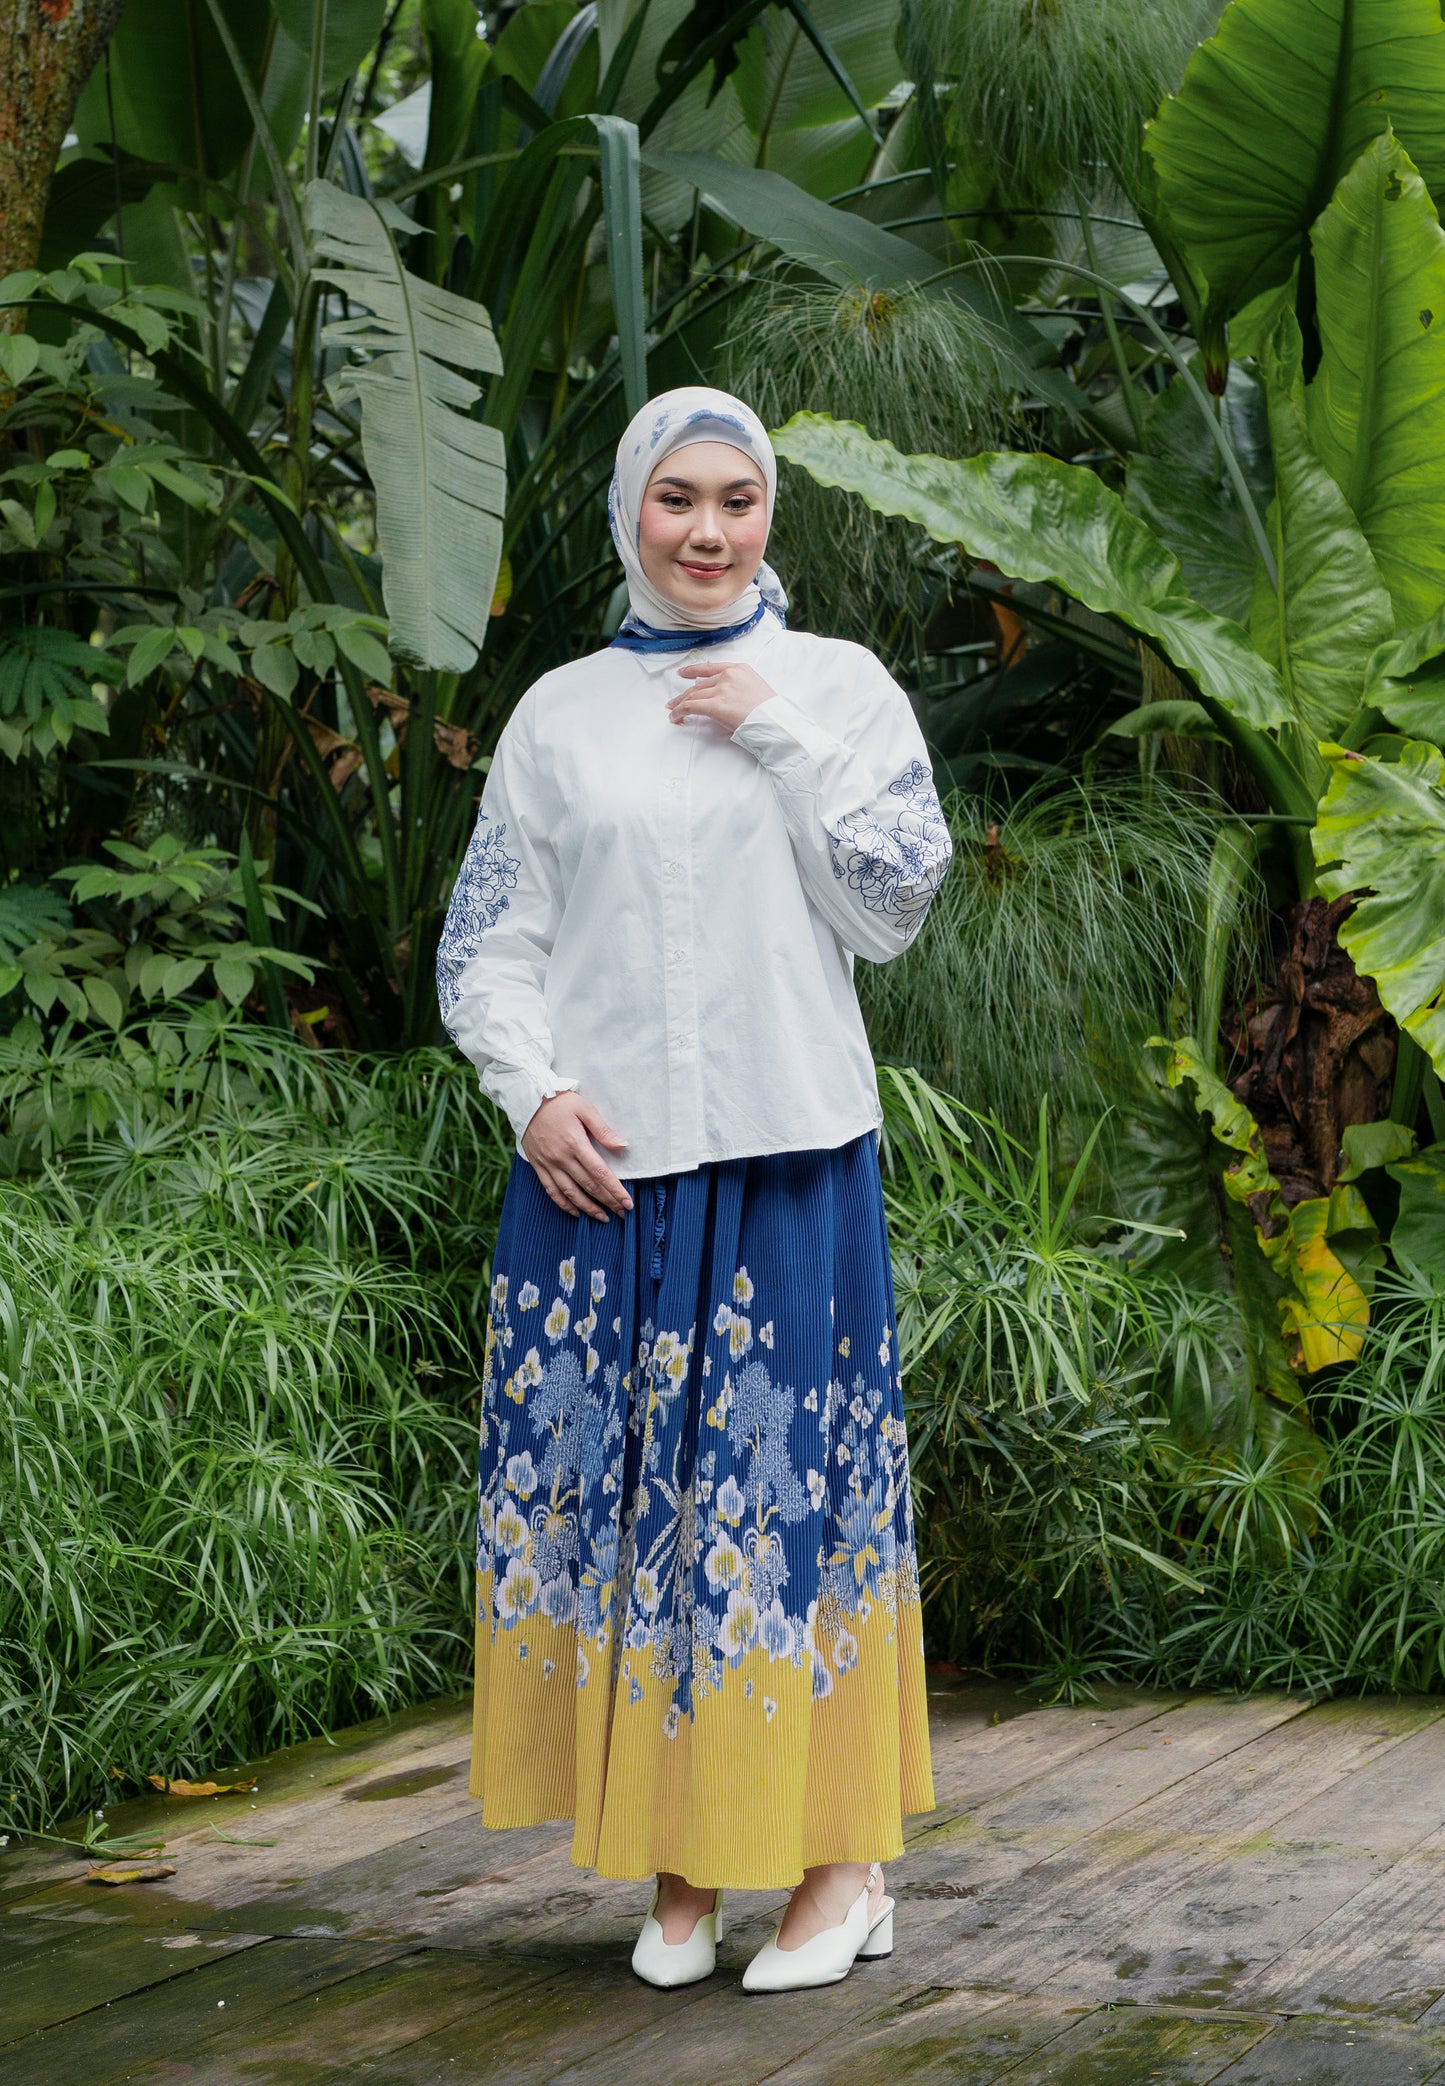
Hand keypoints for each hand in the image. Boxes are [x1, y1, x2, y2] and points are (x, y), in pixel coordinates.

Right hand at [521, 1092, 632, 1219]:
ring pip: (570, 1193)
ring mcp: (548, 1164)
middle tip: (622, 1213)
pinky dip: (563, 1204)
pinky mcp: (538, 1166)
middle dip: (608, 1202)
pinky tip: (575, 1212)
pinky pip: (551, 1190)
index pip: (600, 1174)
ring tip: (602, 1217)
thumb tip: (622, 1145)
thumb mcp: (585, 1109)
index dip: (615, 1191)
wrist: (527, 1099)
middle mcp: (562, 1158)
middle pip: (589, 1186)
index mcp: (576, 1144)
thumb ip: (603, 1130)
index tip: (628, 1203)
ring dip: (588, 1208)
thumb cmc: (559, 1102)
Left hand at [667, 659, 776, 733]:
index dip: (693, 670)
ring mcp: (721, 689)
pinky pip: (691, 707)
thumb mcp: (756, 688)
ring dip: (680, 704)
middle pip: (700, 684)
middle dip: (685, 694)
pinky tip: (675, 717)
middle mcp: (728, 675)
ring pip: (693, 695)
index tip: (684, 673)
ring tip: (673, 711)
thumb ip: (740, 687)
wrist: (775, 721)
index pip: (711, 668)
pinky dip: (680, 712)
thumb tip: (728, 697)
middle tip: (674, 701)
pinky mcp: (715, 705)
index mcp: (740, 669)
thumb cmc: (771, 711)